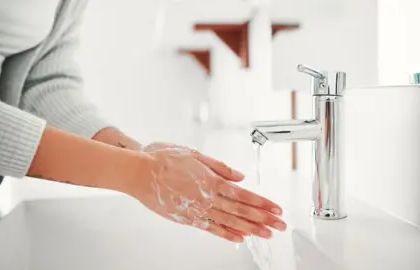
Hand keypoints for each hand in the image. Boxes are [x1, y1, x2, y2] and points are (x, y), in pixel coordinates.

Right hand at [133, 144, 285, 242]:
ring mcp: (197, 210)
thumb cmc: (164, 160)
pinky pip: (211, 229)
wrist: (139, 173)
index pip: (244, 195)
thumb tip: (240, 177)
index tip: (276, 209)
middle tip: (280, 226)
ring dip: (250, 229)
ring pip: (229, 222)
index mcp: (212, 181)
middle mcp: (208, 197)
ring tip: (266, 235)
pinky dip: (226, 234)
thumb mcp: (195, 155)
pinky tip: (239, 239)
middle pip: (241, 210)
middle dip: (263, 219)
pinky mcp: (187, 218)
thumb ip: (220, 167)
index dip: (262, 203)